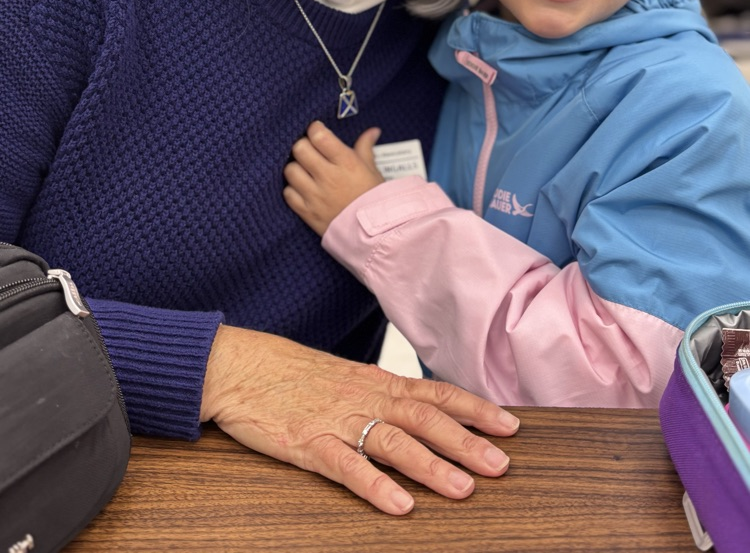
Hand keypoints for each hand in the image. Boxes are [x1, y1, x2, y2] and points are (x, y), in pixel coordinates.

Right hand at [200, 325, 518, 514]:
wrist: (240, 366)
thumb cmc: (292, 373)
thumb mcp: (344, 377)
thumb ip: (380, 393)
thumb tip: (419, 411)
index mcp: (375, 381)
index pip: (435, 392)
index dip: (474, 408)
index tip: (510, 426)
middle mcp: (364, 397)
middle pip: (424, 418)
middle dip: (466, 441)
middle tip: (502, 465)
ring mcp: (336, 420)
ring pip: (393, 442)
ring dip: (431, 466)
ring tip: (464, 489)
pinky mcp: (307, 443)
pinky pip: (347, 466)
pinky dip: (375, 485)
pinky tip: (400, 505)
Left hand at [284, 120, 384, 234]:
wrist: (375, 233)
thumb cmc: (375, 198)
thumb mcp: (372, 169)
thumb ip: (365, 147)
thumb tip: (372, 130)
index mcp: (346, 162)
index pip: (319, 136)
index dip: (314, 129)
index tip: (317, 131)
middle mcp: (328, 177)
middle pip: (299, 149)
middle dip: (303, 145)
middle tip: (309, 150)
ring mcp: (316, 196)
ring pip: (290, 170)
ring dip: (295, 167)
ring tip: (304, 170)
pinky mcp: (308, 213)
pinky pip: (288, 194)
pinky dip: (292, 189)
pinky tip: (301, 188)